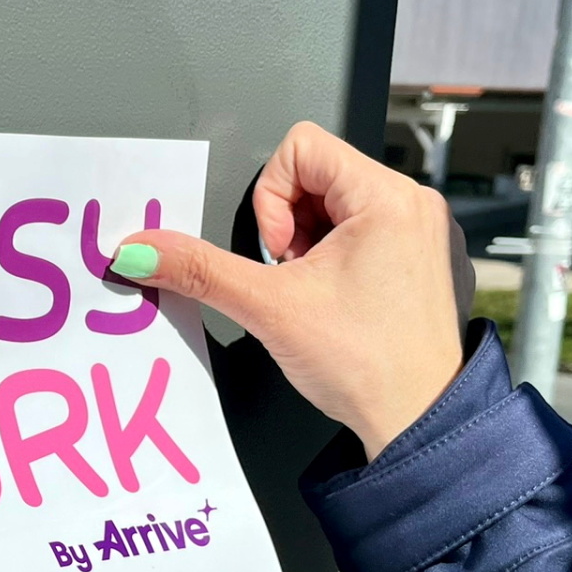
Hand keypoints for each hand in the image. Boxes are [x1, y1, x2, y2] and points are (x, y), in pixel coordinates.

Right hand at [113, 122, 474, 457]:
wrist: (418, 425)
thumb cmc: (368, 368)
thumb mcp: (268, 309)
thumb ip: (199, 269)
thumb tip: (144, 249)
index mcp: (388, 197)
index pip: (302, 146)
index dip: (272, 198)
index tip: (281, 253)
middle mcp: (416, 205)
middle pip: (320, 175)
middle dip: (291, 227)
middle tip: (298, 279)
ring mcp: (427, 234)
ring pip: (341, 207)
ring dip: (313, 246)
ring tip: (319, 294)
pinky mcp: (427, 263)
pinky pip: (369, 235)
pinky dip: (342, 262)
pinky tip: (343, 305)